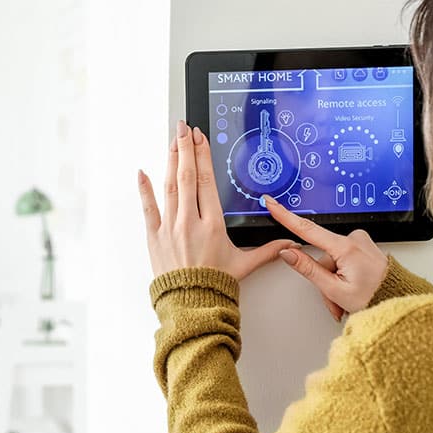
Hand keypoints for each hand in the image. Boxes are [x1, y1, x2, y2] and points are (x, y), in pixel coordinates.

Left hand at [138, 120, 295, 280]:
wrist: (191, 304)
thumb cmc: (215, 284)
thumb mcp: (245, 264)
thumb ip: (267, 249)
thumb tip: (290, 243)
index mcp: (212, 224)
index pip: (206, 181)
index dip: (202, 156)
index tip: (200, 137)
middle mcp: (190, 221)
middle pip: (187, 176)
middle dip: (186, 148)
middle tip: (183, 127)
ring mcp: (169, 227)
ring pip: (169, 187)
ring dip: (170, 161)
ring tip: (172, 141)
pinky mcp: (154, 237)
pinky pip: (148, 208)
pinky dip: (144, 189)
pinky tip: (142, 171)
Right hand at [263, 195, 388, 319]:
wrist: (398, 301)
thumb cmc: (374, 298)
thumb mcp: (335, 290)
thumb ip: (308, 269)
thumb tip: (288, 253)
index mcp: (346, 248)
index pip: (307, 229)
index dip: (286, 216)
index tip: (272, 203)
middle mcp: (355, 239)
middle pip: (323, 256)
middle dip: (325, 278)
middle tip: (336, 298)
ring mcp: (361, 242)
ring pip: (333, 260)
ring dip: (336, 279)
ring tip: (347, 298)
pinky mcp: (365, 246)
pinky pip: (345, 258)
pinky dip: (345, 274)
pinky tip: (353, 286)